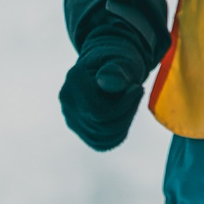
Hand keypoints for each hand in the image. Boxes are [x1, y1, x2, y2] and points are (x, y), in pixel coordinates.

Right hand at [60, 10, 160, 150]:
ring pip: (102, 138)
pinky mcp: (78, 127)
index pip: (99, 111)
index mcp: (75, 80)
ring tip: (130, 101)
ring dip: (124, 122)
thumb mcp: (122, 60)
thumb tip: (106, 82)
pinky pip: (100, 143)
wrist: (108, 63)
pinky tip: (125, 115)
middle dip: (126, 113)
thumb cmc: (118, 60)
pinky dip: (118, 133)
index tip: (137, 88)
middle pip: (101, 127)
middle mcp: (67, 100)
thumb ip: (115, 72)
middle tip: (137, 92)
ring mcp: (70, 116)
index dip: (124, 104)